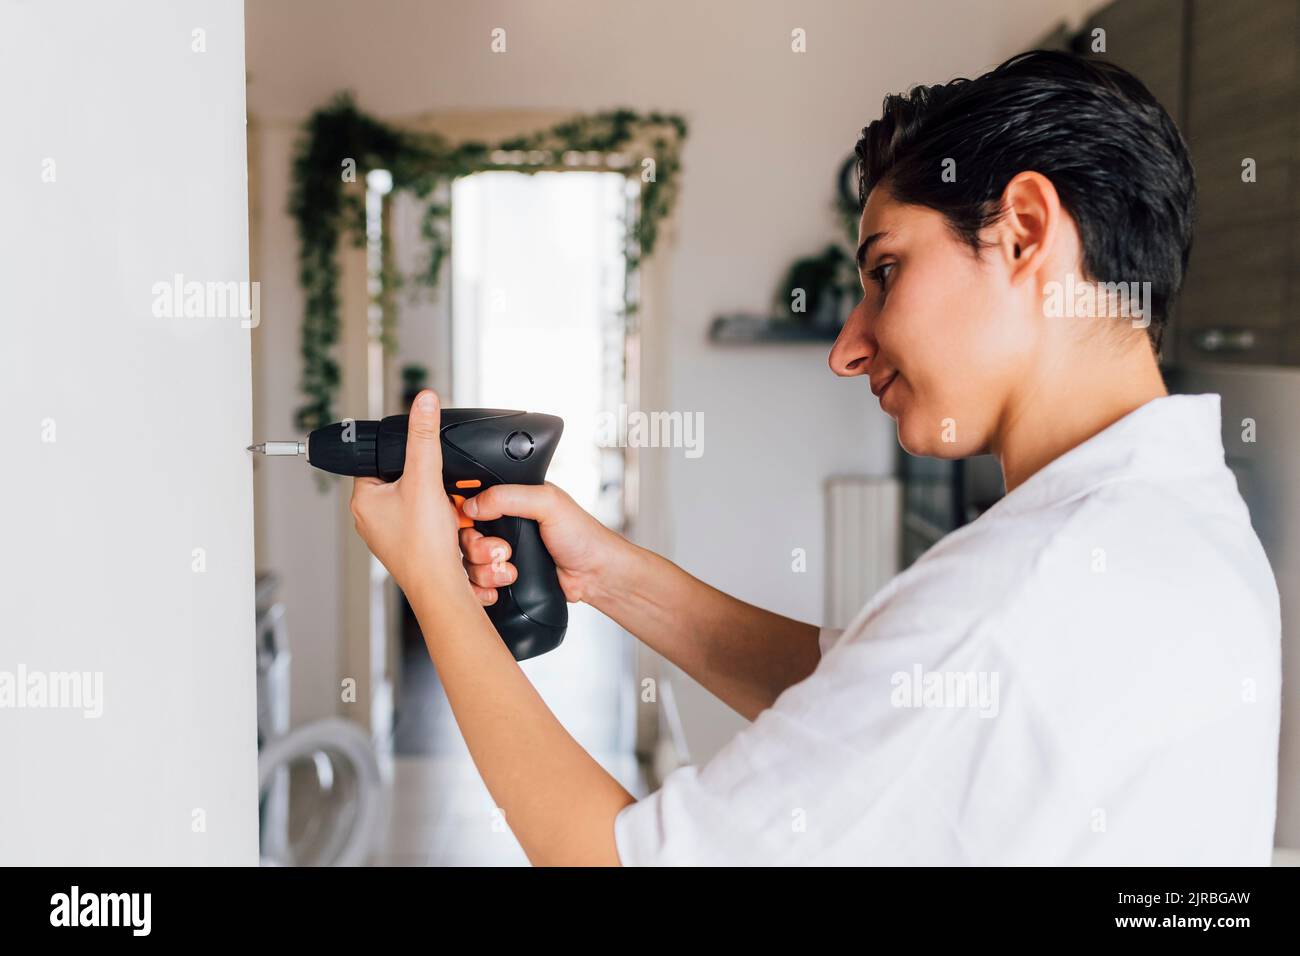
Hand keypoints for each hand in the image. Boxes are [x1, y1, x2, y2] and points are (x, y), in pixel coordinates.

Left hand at [350, 390, 465, 604]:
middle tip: (437, 490)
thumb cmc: (424, 545)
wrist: (441, 587)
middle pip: (402, 480)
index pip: (378, 460)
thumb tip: (423, 402)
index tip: (421, 461)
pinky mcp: (408, 546)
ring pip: (416, 502)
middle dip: (427, 482)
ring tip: (444, 512)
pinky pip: (425, 523)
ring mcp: (389, 535)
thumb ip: (424, 437)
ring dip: (436, 502)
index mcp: (363, 500)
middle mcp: (371, 518)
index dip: (404, 456)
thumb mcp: (425, 479)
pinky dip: (440, 521)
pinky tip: (450, 527)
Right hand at [459, 479, 624, 606]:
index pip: (471, 503)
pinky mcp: (503, 579)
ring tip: (510, 573)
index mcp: (511, 501)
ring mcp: (502, 555)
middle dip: (478, 549)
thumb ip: (509, 497)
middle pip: (464, 537)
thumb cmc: (582, 536)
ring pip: (468, 564)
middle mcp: (503, 527)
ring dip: (484, 572)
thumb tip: (472, 504)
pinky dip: (481, 590)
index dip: (464, 515)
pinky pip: (476, 586)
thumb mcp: (548, 503)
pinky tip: (498, 590)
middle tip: (503, 552)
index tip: (471, 524)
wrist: (595, 576)